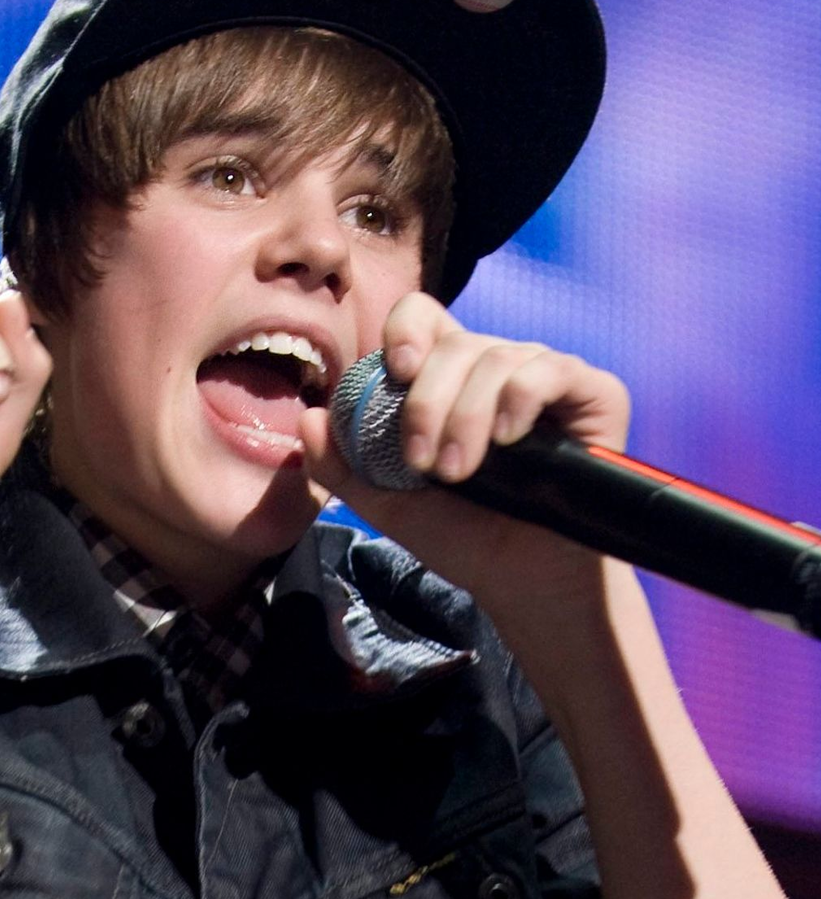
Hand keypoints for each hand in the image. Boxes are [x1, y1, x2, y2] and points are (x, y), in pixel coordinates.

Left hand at [300, 292, 630, 625]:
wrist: (521, 580)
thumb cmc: (461, 535)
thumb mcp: (388, 503)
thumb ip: (341, 464)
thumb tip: (307, 419)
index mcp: (446, 377)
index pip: (421, 317)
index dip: (405, 330)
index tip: (396, 371)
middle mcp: (495, 365)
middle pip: (453, 343)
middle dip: (428, 404)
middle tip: (422, 464)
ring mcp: (544, 375)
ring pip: (496, 358)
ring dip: (468, 417)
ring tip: (459, 472)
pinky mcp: (591, 393)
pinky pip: (551, 369)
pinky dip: (521, 399)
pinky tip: (509, 440)